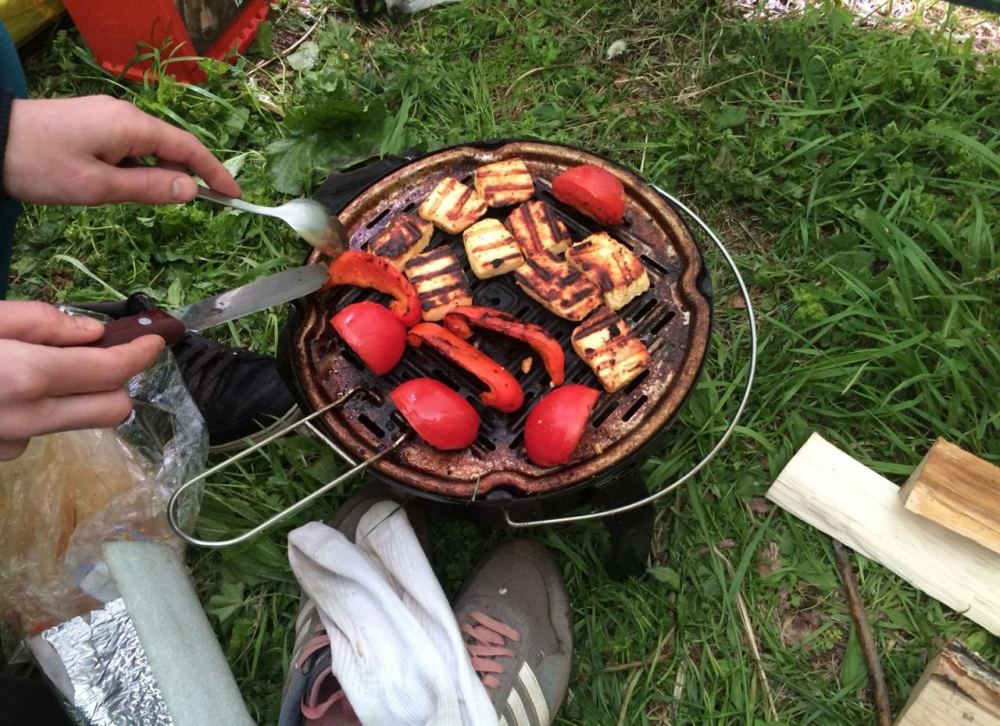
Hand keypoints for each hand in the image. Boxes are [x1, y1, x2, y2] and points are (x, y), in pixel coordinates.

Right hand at [0, 301, 164, 460]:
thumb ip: (40, 321)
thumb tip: (92, 333)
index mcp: (28, 378)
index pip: (109, 373)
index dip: (139, 355)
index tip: (155, 341)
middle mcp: (30, 420)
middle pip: (111, 411)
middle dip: (118, 382)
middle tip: (101, 354)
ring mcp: (14, 444)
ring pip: (74, 420)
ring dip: (74, 395)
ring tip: (31, 365)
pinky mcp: (1, 454)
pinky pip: (37, 429)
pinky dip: (36, 408)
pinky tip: (4, 391)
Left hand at [3, 95, 241, 205]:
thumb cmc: (40, 164)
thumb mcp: (98, 185)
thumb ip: (148, 188)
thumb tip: (191, 191)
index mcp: (132, 126)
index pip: (189, 148)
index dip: (215, 172)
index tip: (235, 196)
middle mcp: (125, 115)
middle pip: (172, 146)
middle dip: (189, 175)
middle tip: (203, 207)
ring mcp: (107, 118)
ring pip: (149, 149)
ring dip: (158, 174)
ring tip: (151, 201)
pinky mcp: (92, 125)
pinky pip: (128, 148)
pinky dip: (138, 169)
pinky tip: (124, 187)